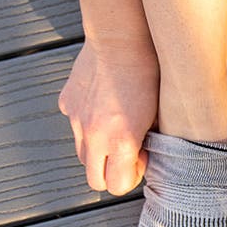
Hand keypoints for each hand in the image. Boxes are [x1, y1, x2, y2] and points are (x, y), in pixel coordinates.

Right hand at [58, 38, 158, 195]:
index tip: (141, 157)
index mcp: (122, 143)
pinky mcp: (67, 104)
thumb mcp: (158, 115)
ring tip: (116, 127)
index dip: (131, 177)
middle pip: (95, 181)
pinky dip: (87, 123)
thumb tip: (144, 157)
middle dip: (111, 173)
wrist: (122, 39)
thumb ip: (147, 143)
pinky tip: (103, 104)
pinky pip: (75, 125)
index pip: (117, 188)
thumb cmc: (150, 74)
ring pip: (82, 154)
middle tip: (127, 152)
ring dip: (98, 150)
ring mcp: (77, 121)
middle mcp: (94, 137)